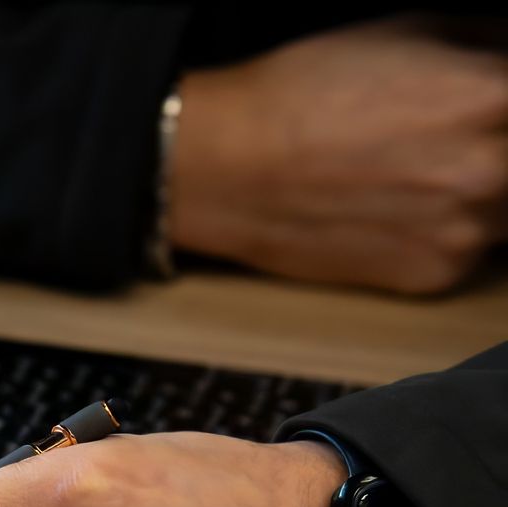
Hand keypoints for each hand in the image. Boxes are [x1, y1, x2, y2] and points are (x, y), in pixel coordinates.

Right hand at [172, 18, 507, 293]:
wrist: (225, 169)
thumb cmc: (303, 94)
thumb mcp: (412, 32)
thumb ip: (488, 46)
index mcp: (499, 97)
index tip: (497, 105)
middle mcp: (495, 169)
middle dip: (501, 146)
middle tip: (461, 139)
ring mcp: (466, 231)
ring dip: (489, 191)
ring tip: (428, 171)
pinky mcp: (433, 276)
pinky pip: (471, 252)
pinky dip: (448, 231)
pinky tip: (400, 208)